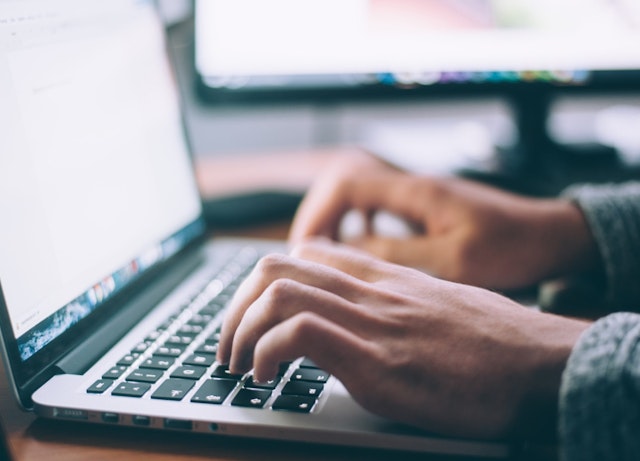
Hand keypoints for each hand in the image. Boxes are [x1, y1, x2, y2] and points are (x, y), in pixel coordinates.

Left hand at [218, 238, 590, 438]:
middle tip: (229, 345)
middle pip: (276, 266)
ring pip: (277, 292)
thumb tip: (366, 318)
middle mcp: (370, 291)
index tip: (253, 315)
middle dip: (235, 306)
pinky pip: (299, 334)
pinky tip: (266, 378)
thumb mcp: (438, 305)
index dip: (264, 281)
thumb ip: (396, 302)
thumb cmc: (495, 342)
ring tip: (238, 365)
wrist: (541, 364)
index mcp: (383, 279)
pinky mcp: (377, 362)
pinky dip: (267, 353)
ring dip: (240, 330)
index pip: (306, 253)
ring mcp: (371, 322)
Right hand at [289, 152, 599, 290]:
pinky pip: (375, 205)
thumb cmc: (510, 247)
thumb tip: (346, 250)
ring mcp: (417, 194)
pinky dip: (356, 222)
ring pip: (357, 192)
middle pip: (343, 181)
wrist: (548, 235)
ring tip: (323, 252)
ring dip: (335, 218)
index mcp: (416, 191)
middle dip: (318, 215)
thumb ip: (397, 254)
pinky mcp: (423, 206)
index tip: (306, 248)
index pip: (346, 183)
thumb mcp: (453, 260)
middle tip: (306, 253)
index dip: (318, 213)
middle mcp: (411, 185)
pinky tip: (357, 246)